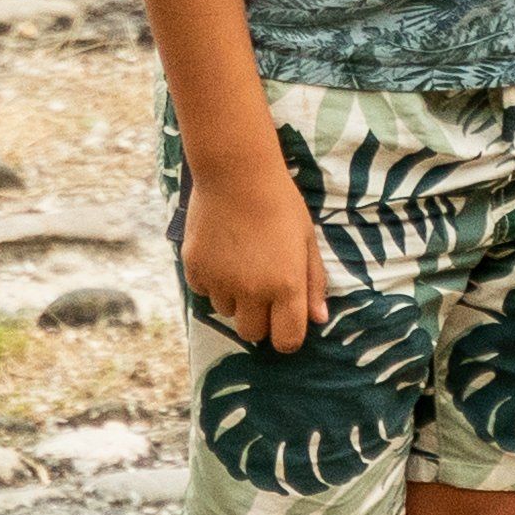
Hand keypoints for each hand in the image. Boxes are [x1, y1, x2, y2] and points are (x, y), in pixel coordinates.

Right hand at [177, 161, 329, 357]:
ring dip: (235, 298)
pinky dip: (211, 281)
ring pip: (227, 311)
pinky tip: (221, 252)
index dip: (287, 336)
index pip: (286, 341)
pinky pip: (203, 291)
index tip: (285, 321)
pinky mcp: (195, 270)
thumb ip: (313, 282)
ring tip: (241, 261)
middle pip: (252, 333)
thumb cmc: (280, 204)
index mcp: (285, 286)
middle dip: (260, 319)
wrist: (236, 173)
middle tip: (262, 289)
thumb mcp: (306, 240)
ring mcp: (220, 282)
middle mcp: (252, 291)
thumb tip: (319, 319)